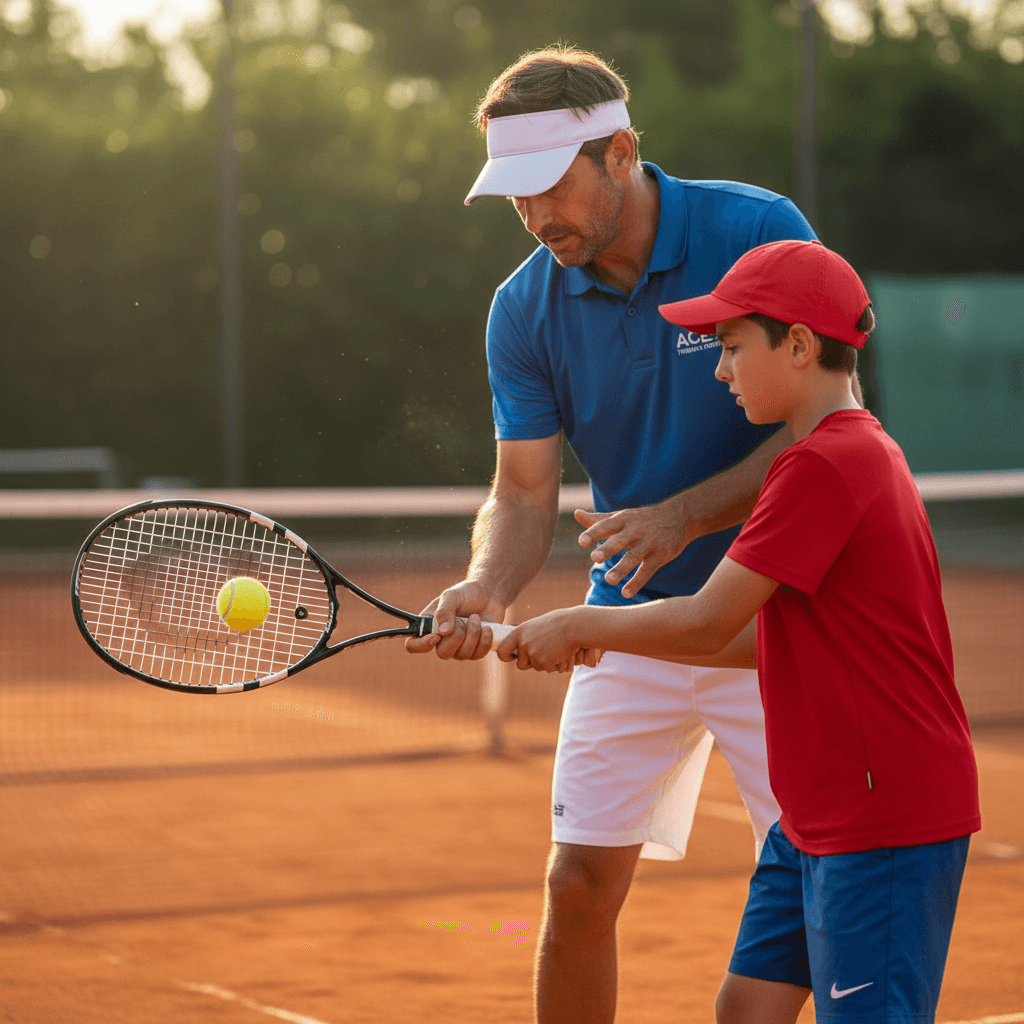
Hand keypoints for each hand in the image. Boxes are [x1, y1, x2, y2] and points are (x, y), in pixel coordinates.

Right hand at [404, 580, 504, 660]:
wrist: (488, 594)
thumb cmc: (466, 593)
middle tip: (463, 620)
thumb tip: (442, 632)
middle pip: (443, 653)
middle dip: (457, 636)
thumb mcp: (452, 596)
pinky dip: (484, 640)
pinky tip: (487, 628)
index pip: (413, 645)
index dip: (421, 645)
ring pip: (463, 654)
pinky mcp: (475, 650)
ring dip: (473, 634)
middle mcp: (441, 640)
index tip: (436, 636)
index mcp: (428, 626)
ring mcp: (458, 647)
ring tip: (476, 618)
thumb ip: (444, 611)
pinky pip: (478, 655)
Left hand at [496, 609, 602, 673]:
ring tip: (557, 648)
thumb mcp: (539, 625)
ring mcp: (532, 653)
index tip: (511, 658)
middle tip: (545, 653)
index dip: (505, 657)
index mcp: (519, 632)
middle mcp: (522, 643)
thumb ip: (529, 636)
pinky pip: (548, 669)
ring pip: (536, 667)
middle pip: (521, 664)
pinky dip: (556, 664)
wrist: (575, 626)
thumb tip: (522, 648)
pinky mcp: (542, 662)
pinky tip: (562, 653)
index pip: (502, 650)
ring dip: (546, 663)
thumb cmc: (561, 623)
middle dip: (532, 664)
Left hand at [575, 499, 692, 599]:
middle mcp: (635, 531)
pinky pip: (647, 570)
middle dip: (608, 548)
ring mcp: (648, 544)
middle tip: (595, 558)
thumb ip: (599, 519)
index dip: (594, 533)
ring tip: (609, 580)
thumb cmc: (642, 519)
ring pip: (634, 557)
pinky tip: (625, 593)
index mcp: (623, 520)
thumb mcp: (622, 516)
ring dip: (621, 569)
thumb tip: (576, 514)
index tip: (582, 542)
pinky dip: (637, 582)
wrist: (679, 517)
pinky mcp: (660, 556)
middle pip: (620, 540)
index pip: (606, 525)